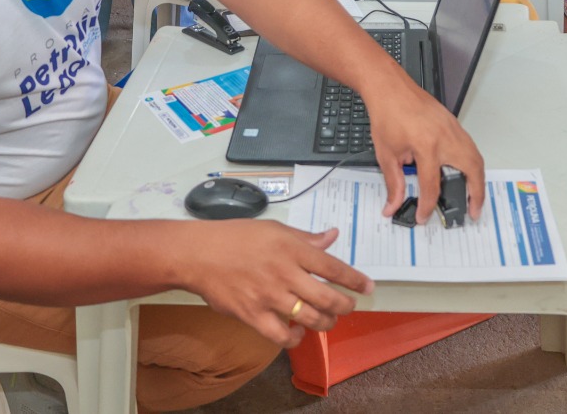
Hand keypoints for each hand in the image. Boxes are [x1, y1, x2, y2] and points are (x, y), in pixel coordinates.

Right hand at [179, 220, 372, 347]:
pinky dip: (294, 338)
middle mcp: (285, 273)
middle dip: (345, 306)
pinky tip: (297, 332)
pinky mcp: (253, 315)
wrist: (199, 254)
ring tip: (326, 319)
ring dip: (324, 322)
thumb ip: (305, 237)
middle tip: (349, 306)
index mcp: (292, 248)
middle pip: (327, 297)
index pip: (333, 267)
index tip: (367, 287)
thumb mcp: (274, 229)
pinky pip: (281, 336)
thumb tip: (332, 236)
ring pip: (310, 318)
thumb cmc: (236, 237)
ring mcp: (269, 296)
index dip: (354, 279)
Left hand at [361, 73, 485, 223]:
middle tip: (473, 211)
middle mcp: (445, 137)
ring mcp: (453, 128)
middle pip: (471, 170)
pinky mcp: (453, 122)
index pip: (432, 185)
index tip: (423, 217)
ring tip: (473, 195)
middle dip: (476, 194)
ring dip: (478, 178)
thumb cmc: (387, 115)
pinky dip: (472, 162)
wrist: (390, 88)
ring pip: (476, 157)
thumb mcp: (386, 154)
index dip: (427, 206)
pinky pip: (470, 146)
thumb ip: (394, 183)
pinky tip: (465, 171)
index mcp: (427, 146)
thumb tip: (393, 205)